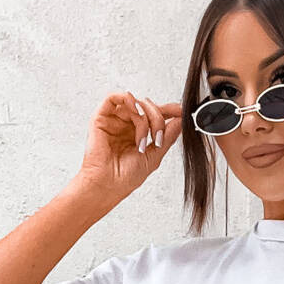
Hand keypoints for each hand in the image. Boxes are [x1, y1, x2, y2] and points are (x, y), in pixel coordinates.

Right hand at [75, 89, 181, 204]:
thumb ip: (168, 137)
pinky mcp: (101, 118)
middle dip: (158, 118)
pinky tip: (135, 110)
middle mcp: (127, 125)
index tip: (181, 111)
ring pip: (135, 103)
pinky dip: (128, 99)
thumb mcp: (154, 156)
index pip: (155, 114)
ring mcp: (115, 120)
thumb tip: (181, 120)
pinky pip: (113, 98)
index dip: (169, 110)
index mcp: (139, 133)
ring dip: (144, 118)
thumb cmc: (125, 177)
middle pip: (147, 106)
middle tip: (158, 136)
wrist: (108, 186)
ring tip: (142, 139)